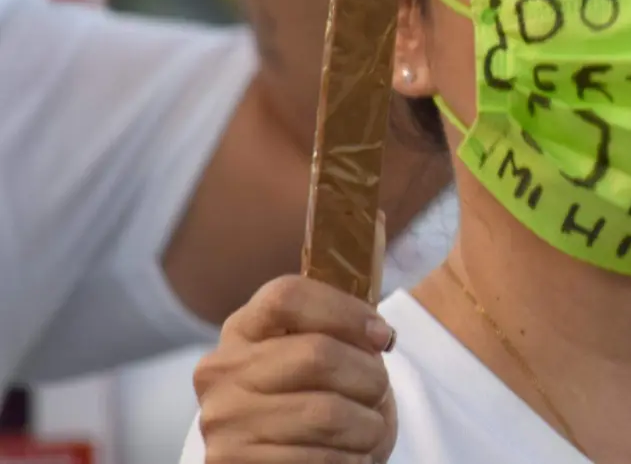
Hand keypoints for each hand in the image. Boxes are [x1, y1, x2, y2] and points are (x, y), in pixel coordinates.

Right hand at [194, 226, 397, 462]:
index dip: (346, 310)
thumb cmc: (317, 398)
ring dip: (367, 428)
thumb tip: (378, 217)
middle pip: (318, 356)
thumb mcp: (330, 344)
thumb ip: (349, 294)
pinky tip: (346, 458)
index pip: (288, 295)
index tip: (383, 336)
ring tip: (365, 431)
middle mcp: (221, 371)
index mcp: (244, 328)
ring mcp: (223, 423)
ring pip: (327, 414)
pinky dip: (350, 462)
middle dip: (370, 380)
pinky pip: (319, 461)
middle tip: (378, 394)